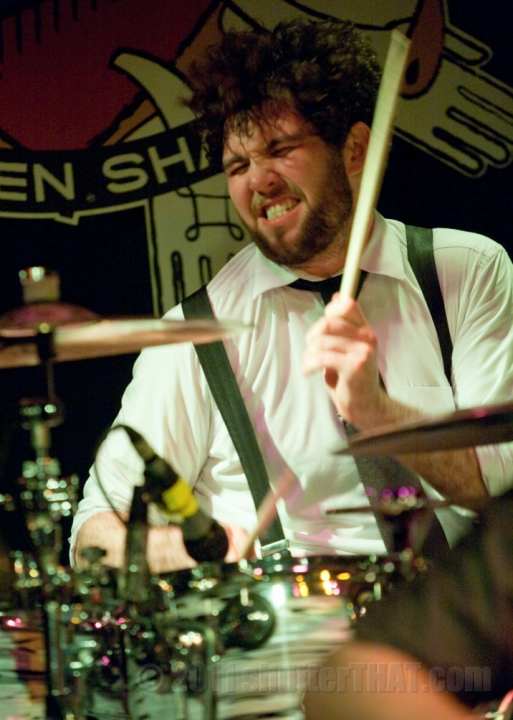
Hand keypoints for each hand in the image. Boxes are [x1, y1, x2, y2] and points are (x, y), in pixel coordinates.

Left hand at [302, 293, 382, 427]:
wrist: (367, 406)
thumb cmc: (353, 377)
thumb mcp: (349, 347)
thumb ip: (343, 325)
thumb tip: (338, 297)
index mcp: (365, 330)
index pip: (348, 305)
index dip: (330, 311)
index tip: (321, 327)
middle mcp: (367, 338)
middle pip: (329, 322)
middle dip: (312, 335)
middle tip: (310, 348)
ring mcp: (362, 352)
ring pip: (322, 341)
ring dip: (309, 353)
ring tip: (309, 363)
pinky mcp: (353, 367)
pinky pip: (322, 357)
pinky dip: (309, 364)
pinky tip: (307, 371)